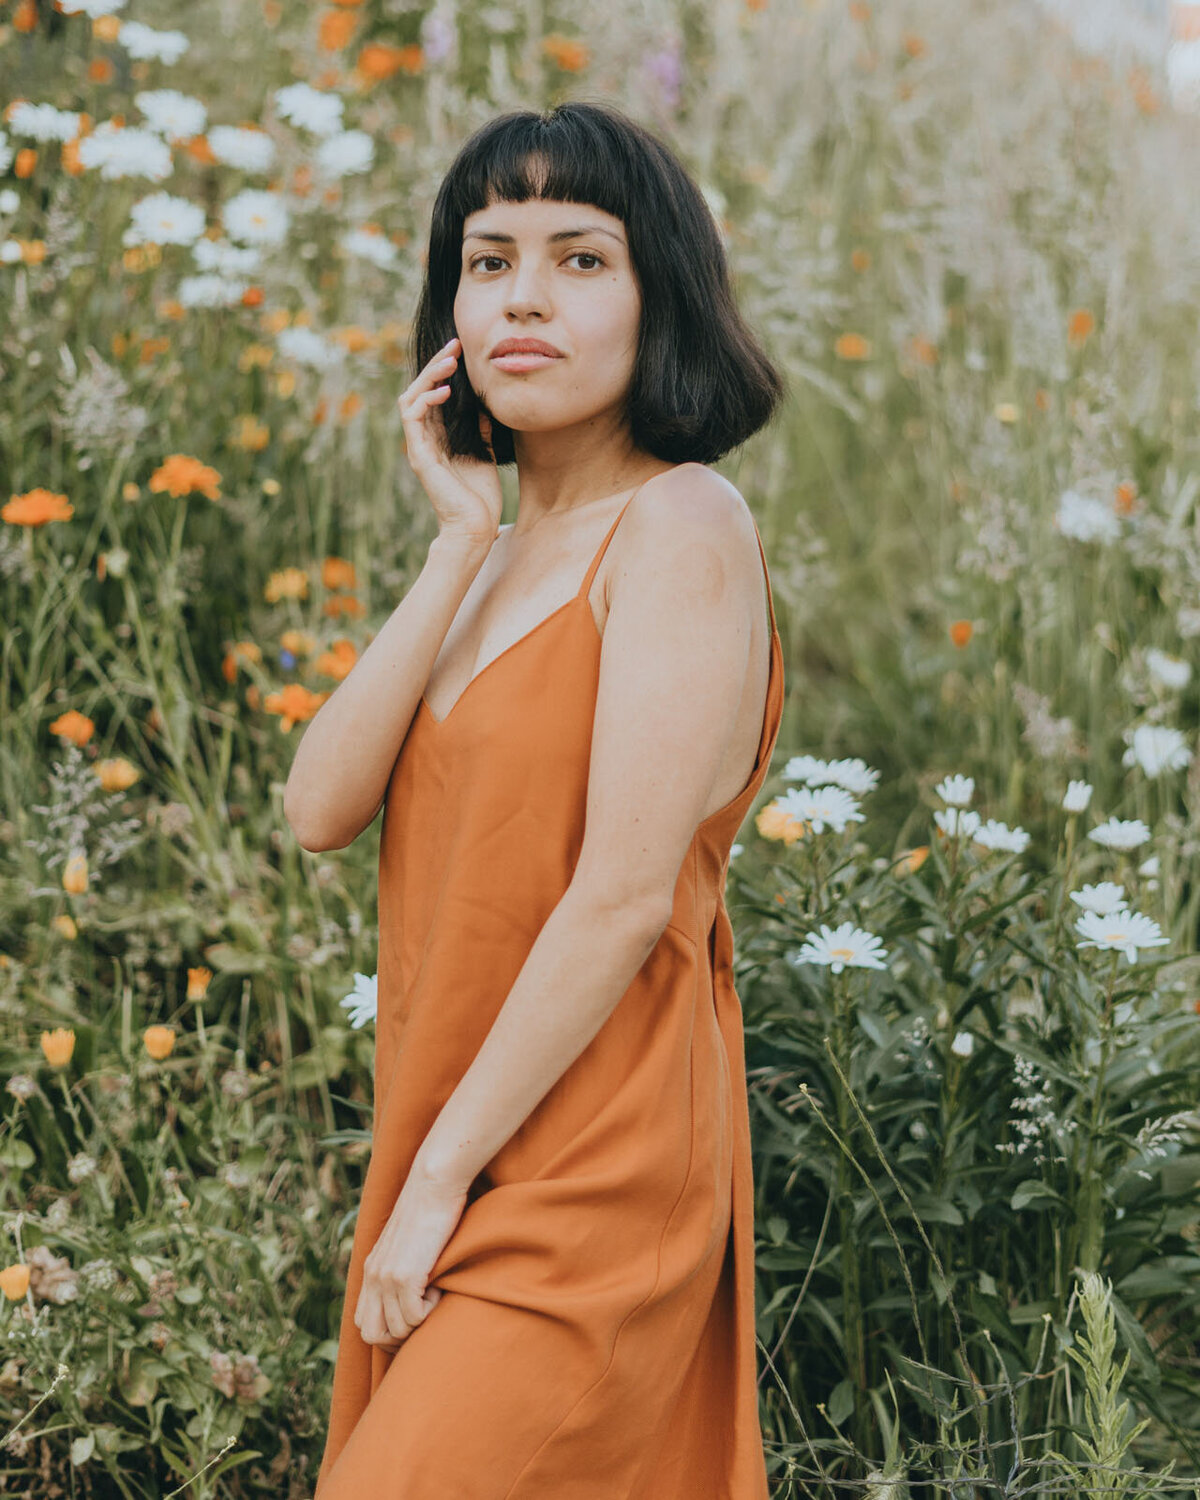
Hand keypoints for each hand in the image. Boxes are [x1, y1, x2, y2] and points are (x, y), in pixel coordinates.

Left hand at [354, 1158, 466, 1349]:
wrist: (433, 1183)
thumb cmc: (429, 1208)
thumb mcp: (404, 1241)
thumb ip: (398, 1263)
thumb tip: (411, 1286)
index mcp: (370, 1270)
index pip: (362, 1322)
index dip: (386, 1331)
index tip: (412, 1321)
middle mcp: (373, 1277)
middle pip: (371, 1335)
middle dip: (398, 1338)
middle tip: (422, 1318)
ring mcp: (386, 1278)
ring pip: (396, 1331)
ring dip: (419, 1322)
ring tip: (433, 1294)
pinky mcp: (405, 1276)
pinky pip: (414, 1318)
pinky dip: (430, 1311)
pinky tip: (438, 1287)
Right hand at [398, 336, 502, 551]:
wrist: (475, 527)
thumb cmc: (480, 496)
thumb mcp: (484, 452)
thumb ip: (480, 429)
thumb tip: (484, 405)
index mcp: (438, 437)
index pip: (434, 394)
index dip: (444, 371)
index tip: (462, 351)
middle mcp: (425, 439)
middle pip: (420, 390)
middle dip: (436, 365)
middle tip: (455, 346)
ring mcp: (420, 447)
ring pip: (411, 398)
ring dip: (429, 376)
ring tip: (450, 362)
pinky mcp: (420, 457)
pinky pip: (413, 418)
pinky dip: (426, 400)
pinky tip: (444, 390)